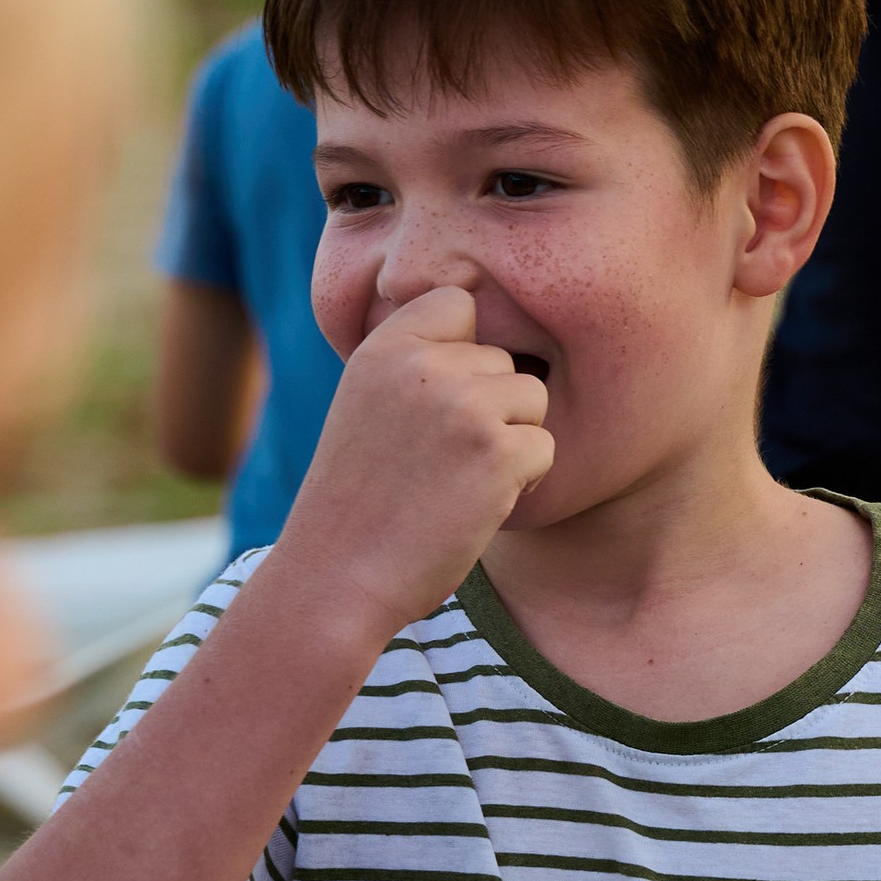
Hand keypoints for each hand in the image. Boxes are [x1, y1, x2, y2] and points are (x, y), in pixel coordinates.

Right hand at [268, 288, 551, 649]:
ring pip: (533, 399)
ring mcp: (462, 406)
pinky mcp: (497, 453)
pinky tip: (475, 506)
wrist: (336, 578)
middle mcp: (422, 365)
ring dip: (511, 442)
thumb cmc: (355, 504)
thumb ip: (412, 369)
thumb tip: (488, 344)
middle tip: (442, 462)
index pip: (458, 303)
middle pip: (503, 359)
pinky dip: (523, 483)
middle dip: (490, 408)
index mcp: (383, 349)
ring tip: (459, 482)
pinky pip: (545, 448)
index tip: (445, 397)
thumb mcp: (364, 408)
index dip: (466, 348)